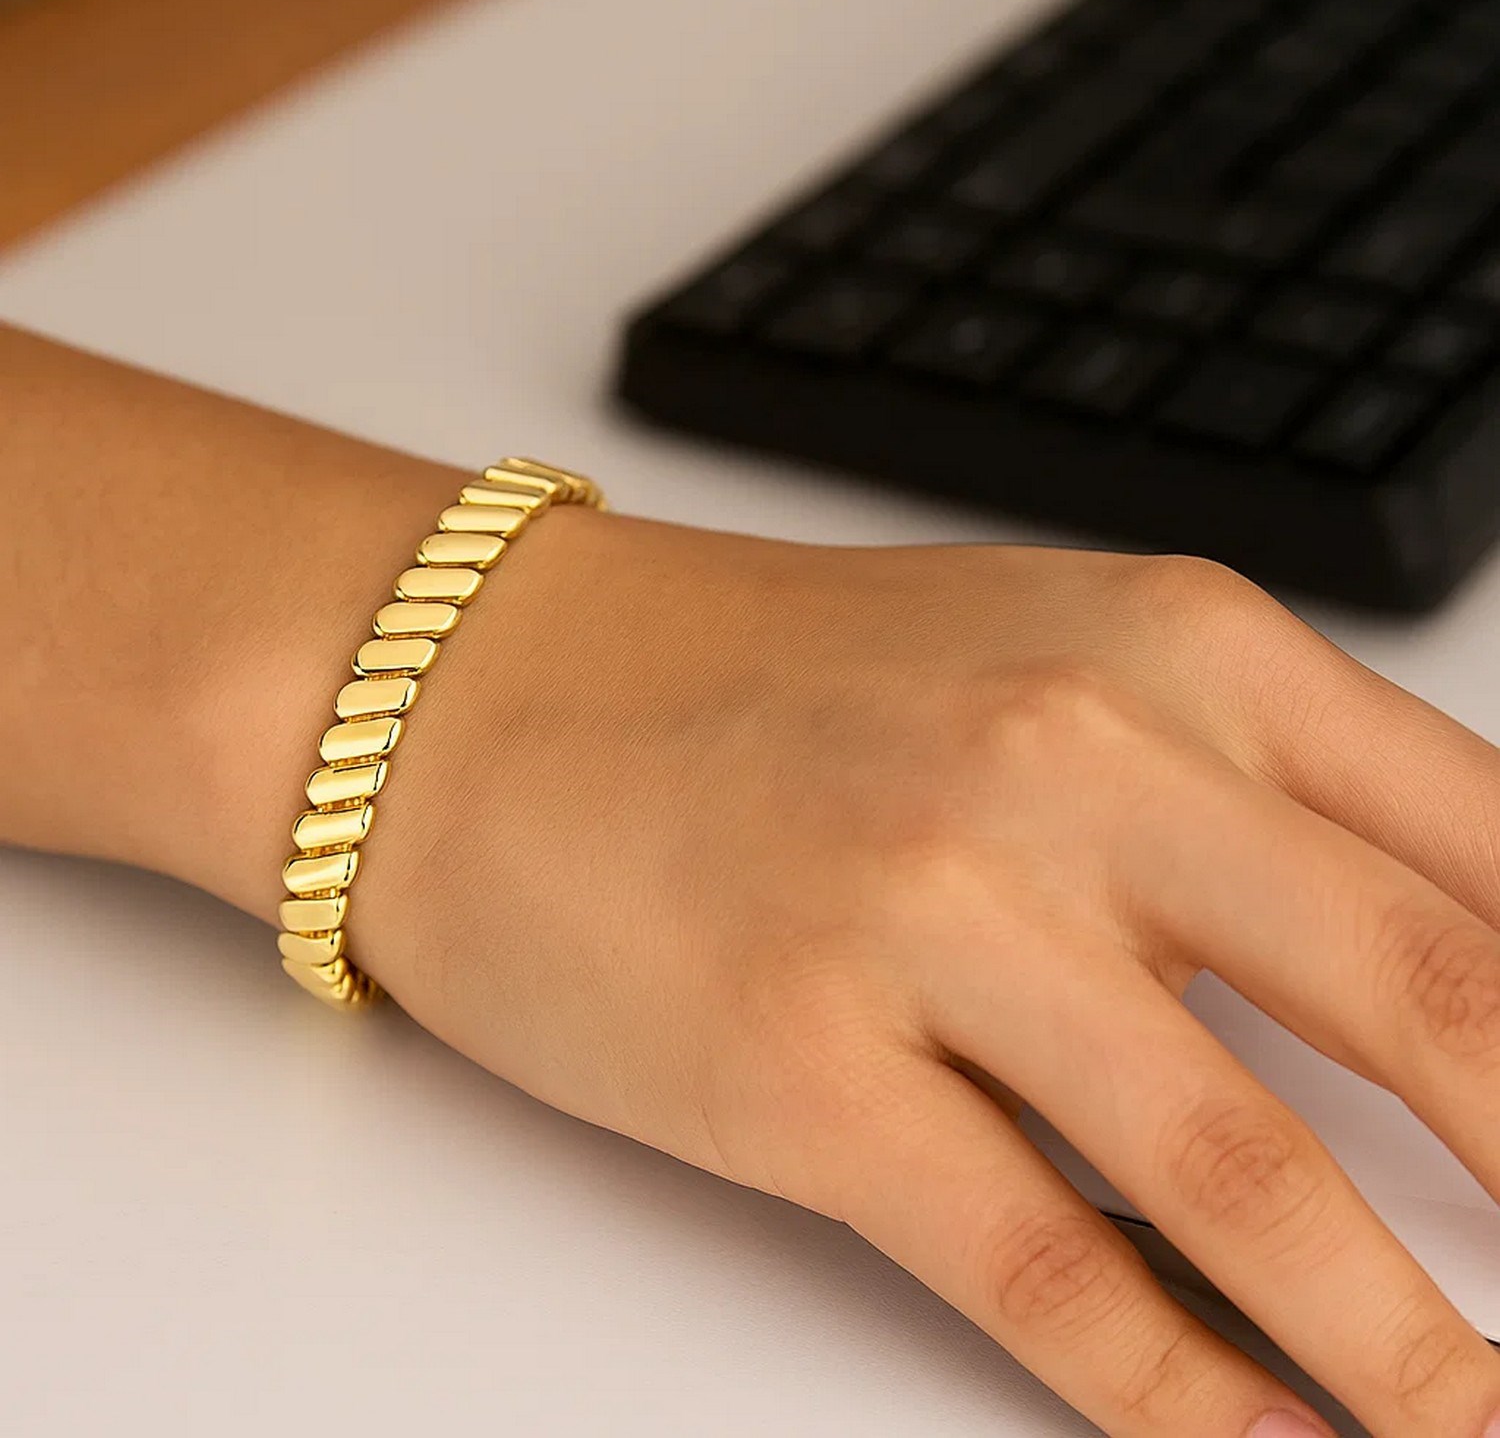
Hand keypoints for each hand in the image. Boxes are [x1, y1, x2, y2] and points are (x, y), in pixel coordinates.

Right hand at [337, 508, 1499, 1437]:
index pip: (1496, 855)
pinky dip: (1188, 1404)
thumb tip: (1439, 986)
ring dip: (1419, 1363)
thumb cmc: (766, 685)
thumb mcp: (1042, 667)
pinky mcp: (805, 1063)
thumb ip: (1235, 804)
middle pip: (1437, 1007)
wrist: (497, 691)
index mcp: (1170, 648)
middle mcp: (1074, 761)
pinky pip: (1048, 1270)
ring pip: (1252, 1180)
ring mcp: (934, 913)